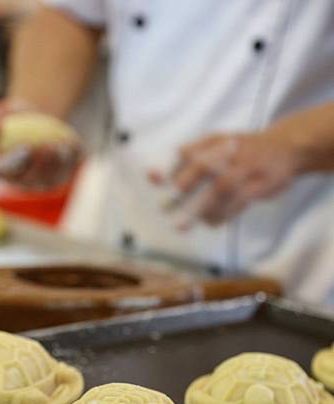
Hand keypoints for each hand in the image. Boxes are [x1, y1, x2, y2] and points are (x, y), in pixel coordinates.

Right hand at [0, 99, 81, 189]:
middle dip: (41, 167)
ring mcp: (40, 183)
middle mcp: (19, 182)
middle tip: (48, 148)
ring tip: (62, 146)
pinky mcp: (59, 178)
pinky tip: (72, 145)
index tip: (27, 148)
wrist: (34, 122)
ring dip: (58, 165)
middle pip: (31, 180)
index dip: (17, 161)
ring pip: (51, 180)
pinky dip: (70, 160)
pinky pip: (66, 172)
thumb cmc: (12, 117)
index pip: (7, 169)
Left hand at [152, 130, 299, 228]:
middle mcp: (233, 152)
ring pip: (223, 190)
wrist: (287, 148)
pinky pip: (239, 203)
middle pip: (207, 170)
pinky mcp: (262, 186)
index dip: (172, 167)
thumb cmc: (243, 148)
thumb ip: (188, 156)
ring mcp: (249, 169)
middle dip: (186, 190)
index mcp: (218, 142)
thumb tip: (154, 174)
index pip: (191, 153)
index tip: (152, 180)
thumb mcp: (218, 143)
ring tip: (183, 224)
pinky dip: (222, 215)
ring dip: (202, 209)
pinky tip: (209, 223)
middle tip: (166, 209)